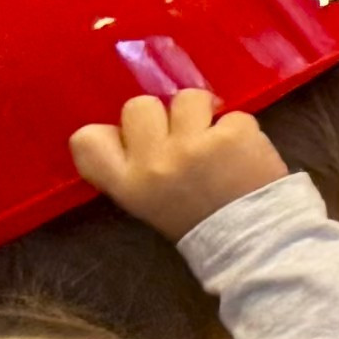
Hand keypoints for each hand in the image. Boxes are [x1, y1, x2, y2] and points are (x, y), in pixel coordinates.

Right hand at [69, 89, 284, 236]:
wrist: (251, 239)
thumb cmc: (197, 220)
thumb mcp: (147, 202)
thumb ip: (131, 167)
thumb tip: (127, 128)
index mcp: (126, 184)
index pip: (86, 140)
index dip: (108, 132)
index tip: (130, 139)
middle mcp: (153, 162)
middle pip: (138, 106)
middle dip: (162, 116)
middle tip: (182, 138)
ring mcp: (193, 146)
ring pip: (187, 98)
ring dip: (203, 114)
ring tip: (215, 141)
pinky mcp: (233, 136)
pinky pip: (233, 115)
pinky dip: (240, 130)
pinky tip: (243, 154)